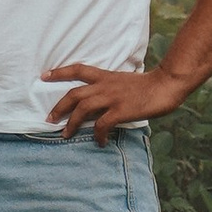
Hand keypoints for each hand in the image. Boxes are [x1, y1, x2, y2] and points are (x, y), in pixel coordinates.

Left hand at [45, 62, 189, 142]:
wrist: (166, 84)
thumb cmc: (149, 85)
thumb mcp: (125, 81)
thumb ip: (112, 88)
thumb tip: (103, 101)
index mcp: (105, 76)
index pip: (78, 70)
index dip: (59, 72)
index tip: (44, 75)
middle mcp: (105, 86)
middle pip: (74, 94)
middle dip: (59, 107)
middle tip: (49, 119)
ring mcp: (112, 98)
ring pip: (82, 109)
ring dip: (72, 123)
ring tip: (66, 134)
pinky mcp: (121, 110)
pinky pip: (102, 124)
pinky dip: (98, 134)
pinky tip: (99, 142)